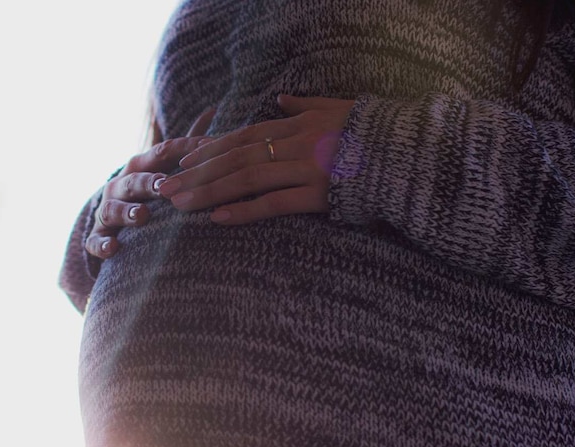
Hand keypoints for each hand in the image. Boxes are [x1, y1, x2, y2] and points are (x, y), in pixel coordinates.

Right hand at [85, 107, 215, 258]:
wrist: (111, 219)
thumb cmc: (148, 188)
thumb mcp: (165, 164)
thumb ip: (187, 143)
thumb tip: (213, 108)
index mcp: (141, 166)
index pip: (162, 153)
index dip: (183, 151)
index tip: (206, 152)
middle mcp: (121, 185)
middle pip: (135, 180)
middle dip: (149, 182)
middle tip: (166, 186)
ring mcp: (108, 209)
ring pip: (113, 209)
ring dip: (128, 212)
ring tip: (143, 216)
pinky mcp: (99, 236)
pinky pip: (97, 241)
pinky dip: (104, 245)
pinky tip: (115, 248)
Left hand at [155, 95, 354, 224]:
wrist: (408, 155)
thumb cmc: (374, 133)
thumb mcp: (338, 109)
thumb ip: (305, 105)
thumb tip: (281, 99)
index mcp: (297, 125)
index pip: (243, 137)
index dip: (210, 150)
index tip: (183, 163)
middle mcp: (295, 143)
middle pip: (235, 157)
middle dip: (197, 174)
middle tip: (166, 188)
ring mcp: (305, 169)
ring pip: (246, 178)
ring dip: (209, 192)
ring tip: (180, 205)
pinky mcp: (318, 195)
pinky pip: (274, 203)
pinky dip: (244, 211)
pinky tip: (218, 219)